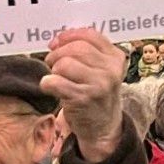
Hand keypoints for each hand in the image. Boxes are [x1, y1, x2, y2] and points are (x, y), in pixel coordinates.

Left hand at [42, 29, 126, 160]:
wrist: (104, 128)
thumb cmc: (97, 95)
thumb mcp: (102, 70)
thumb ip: (87, 52)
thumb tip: (57, 40)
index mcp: (116, 58)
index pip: (90, 35)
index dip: (68, 36)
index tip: (57, 42)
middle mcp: (110, 70)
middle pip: (75, 48)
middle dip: (57, 54)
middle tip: (52, 63)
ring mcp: (98, 85)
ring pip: (64, 64)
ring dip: (54, 70)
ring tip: (57, 78)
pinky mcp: (83, 98)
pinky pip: (54, 82)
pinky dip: (47, 84)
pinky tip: (53, 89)